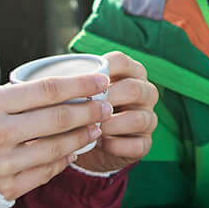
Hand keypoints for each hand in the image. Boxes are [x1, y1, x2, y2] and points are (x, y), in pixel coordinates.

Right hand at [0, 66, 113, 201]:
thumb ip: (20, 96)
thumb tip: (67, 90)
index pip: (48, 89)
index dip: (81, 84)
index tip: (102, 80)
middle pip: (59, 119)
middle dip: (90, 111)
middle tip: (107, 106)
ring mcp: (2, 164)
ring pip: (58, 148)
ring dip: (83, 137)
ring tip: (95, 128)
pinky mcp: (5, 189)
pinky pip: (46, 173)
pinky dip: (63, 160)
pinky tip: (72, 151)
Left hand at [76, 52, 160, 175]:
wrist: (89, 142)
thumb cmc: (84, 108)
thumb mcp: (81, 92)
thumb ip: (77, 83)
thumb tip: (59, 80)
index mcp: (131, 72)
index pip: (122, 61)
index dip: (102, 68)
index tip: (82, 80)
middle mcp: (145, 92)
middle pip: (133, 89)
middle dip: (107, 99)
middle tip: (85, 107)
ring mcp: (149, 118)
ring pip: (138, 119)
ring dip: (111, 124)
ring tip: (91, 128)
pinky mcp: (145, 143)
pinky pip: (137, 145)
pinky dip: (116, 145)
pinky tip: (99, 143)